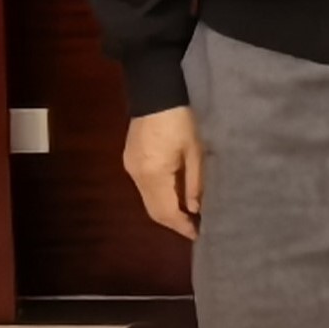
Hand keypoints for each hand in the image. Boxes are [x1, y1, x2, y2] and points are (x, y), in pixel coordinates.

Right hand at [123, 106, 203, 240]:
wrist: (157, 92)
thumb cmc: (182, 119)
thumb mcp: (196, 151)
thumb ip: (195, 183)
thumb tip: (195, 209)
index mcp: (154, 174)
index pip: (166, 211)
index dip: (182, 226)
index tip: (198, 235)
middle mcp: (137, 175)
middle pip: (153, 210)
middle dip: (173, 222)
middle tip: (195, 228)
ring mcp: (131, 167)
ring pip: (148, 200)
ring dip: (166, 210)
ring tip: (188, 214)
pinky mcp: (130, 159)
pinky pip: (144, 187)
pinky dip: (159, 196)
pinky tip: (174, 194)